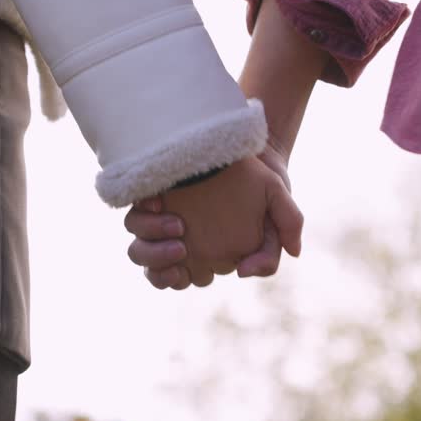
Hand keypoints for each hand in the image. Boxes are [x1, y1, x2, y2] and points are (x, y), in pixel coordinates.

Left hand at [126, 140, 299, 288]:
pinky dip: (142, 219)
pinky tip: (157, 202)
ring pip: (140, 251)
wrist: (240, 142)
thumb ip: (286, 227)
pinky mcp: (149, 200)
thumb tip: (268, 263)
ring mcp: (162, 222)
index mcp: (207, 253)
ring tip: (174, 226)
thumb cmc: (260, 177)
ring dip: (150, 249)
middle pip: (158, 271)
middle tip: (179, 246)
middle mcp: (180, 241)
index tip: (186, 261)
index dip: (180, 277)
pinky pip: (134, 221)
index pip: (186, 279)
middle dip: (161, 267)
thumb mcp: (278, 198)